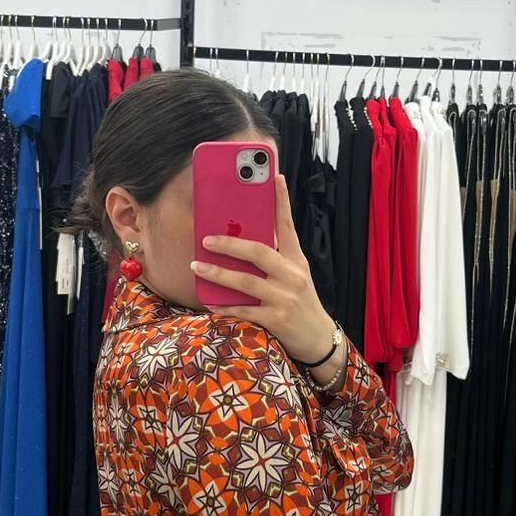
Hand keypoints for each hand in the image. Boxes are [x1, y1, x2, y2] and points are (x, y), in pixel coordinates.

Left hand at [191, 174, 337, 364]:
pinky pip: (243, 310)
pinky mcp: (275, 320)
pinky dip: (224, 306)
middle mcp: (292, 276)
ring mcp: (284, 298)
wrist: (318, 338)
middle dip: (229, 244)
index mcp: (297, 260)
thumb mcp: (297, 275)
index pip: (288, 226)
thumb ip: (277, 258)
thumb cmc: (302, 302)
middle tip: (206, 239)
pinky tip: (208, 301)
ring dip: (217, 274)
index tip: (274, 177)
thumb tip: (245, 240)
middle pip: (258, 252)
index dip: (282, 201)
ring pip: (245, 282)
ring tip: (197, 266)